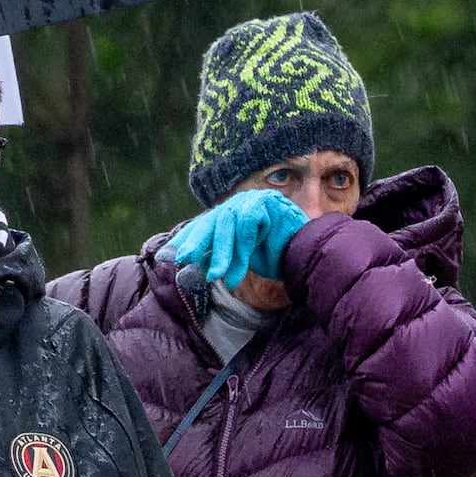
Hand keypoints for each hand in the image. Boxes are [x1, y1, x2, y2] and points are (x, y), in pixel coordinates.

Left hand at [163, 189, 308, 305]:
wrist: (308, 255)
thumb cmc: (274, 257)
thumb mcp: (238, 261)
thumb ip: (215, 261)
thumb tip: (185, 270)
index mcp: (229, 215)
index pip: (203, 225)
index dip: (186, 238)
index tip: (167, 255)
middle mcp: (238, 204)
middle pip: (211, 221)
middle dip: (196, 241)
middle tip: (183, 259)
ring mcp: (253, 200)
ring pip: (227, 223)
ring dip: (222, 253)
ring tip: (218, 276)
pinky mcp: (268, 201)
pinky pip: (247, 222)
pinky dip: (241, 244)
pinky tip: (239, 264)